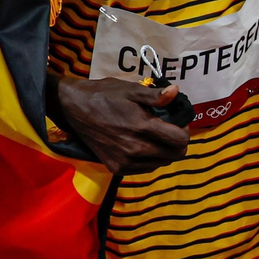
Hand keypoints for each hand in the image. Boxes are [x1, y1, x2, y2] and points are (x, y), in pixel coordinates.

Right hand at [54, 77, 189, 173]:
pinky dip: (151, 159)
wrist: (74, 108)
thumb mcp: (131, 90)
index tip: (178, 122)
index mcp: (142, 128)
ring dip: (165, 152)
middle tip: (170, 129)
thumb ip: (156, 95)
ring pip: (162, 163)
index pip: (180, 140)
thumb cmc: (105, 95)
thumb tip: (176, 92)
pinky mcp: (116, 168)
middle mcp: (135, 149)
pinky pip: (145, 169)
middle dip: (178, 142)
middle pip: (175, 155)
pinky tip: (145, 146)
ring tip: (157, 137)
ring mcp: (125, 161)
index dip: (184, 130)